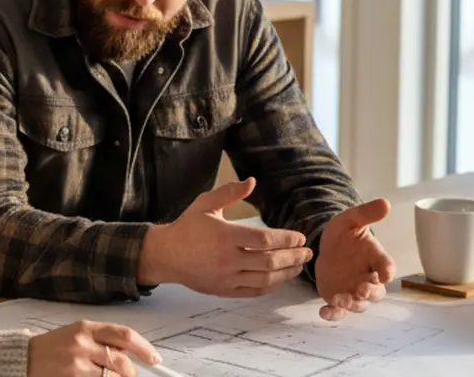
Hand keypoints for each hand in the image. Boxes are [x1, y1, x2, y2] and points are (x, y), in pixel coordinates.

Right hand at [27, 320, 161, 376]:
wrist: (22, 359)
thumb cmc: (51, 347)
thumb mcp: (76, 334)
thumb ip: (101, 340)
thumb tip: (129, 352)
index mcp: (86, 328)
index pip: (124, 335)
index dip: (144, 348)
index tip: (154, 359)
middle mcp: (82, 344)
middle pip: (122, 362)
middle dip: (131, 373)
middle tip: (130, 376)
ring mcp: (75, 365)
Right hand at [139, 177, 312, 296]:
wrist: (166, 255)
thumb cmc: (187, 227)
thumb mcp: (205, 204)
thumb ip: (229, 193)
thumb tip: (252, 181)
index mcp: (225, 236)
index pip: (265, 240)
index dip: (287, 239)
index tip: (299, 237)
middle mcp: (227, 259)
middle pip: (270, 261)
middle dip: (293, 257)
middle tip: (307, 252)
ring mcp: (226, 277)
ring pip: (265, 279)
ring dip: (287, 273)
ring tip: (299, 265)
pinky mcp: (224, 290)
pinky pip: (254, 291)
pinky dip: (271, 285)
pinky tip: (281, 278)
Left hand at [314, 198, 395, 321]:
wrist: (326, 247)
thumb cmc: (344, 234)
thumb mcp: (351, 220)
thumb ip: (366, 213)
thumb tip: (386, 203)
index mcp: (376, 258)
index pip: (387, 266)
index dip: (388, 271)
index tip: (386, 274)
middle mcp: (368, 278)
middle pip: (377, 292)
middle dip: (371, 293)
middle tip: (362, 290)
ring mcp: (354, 291)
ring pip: (359, 305)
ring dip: (351, 305)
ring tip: (340, 300)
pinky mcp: (338, 299)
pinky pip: (339, 311)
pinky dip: (333, 314)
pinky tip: (323, 312)